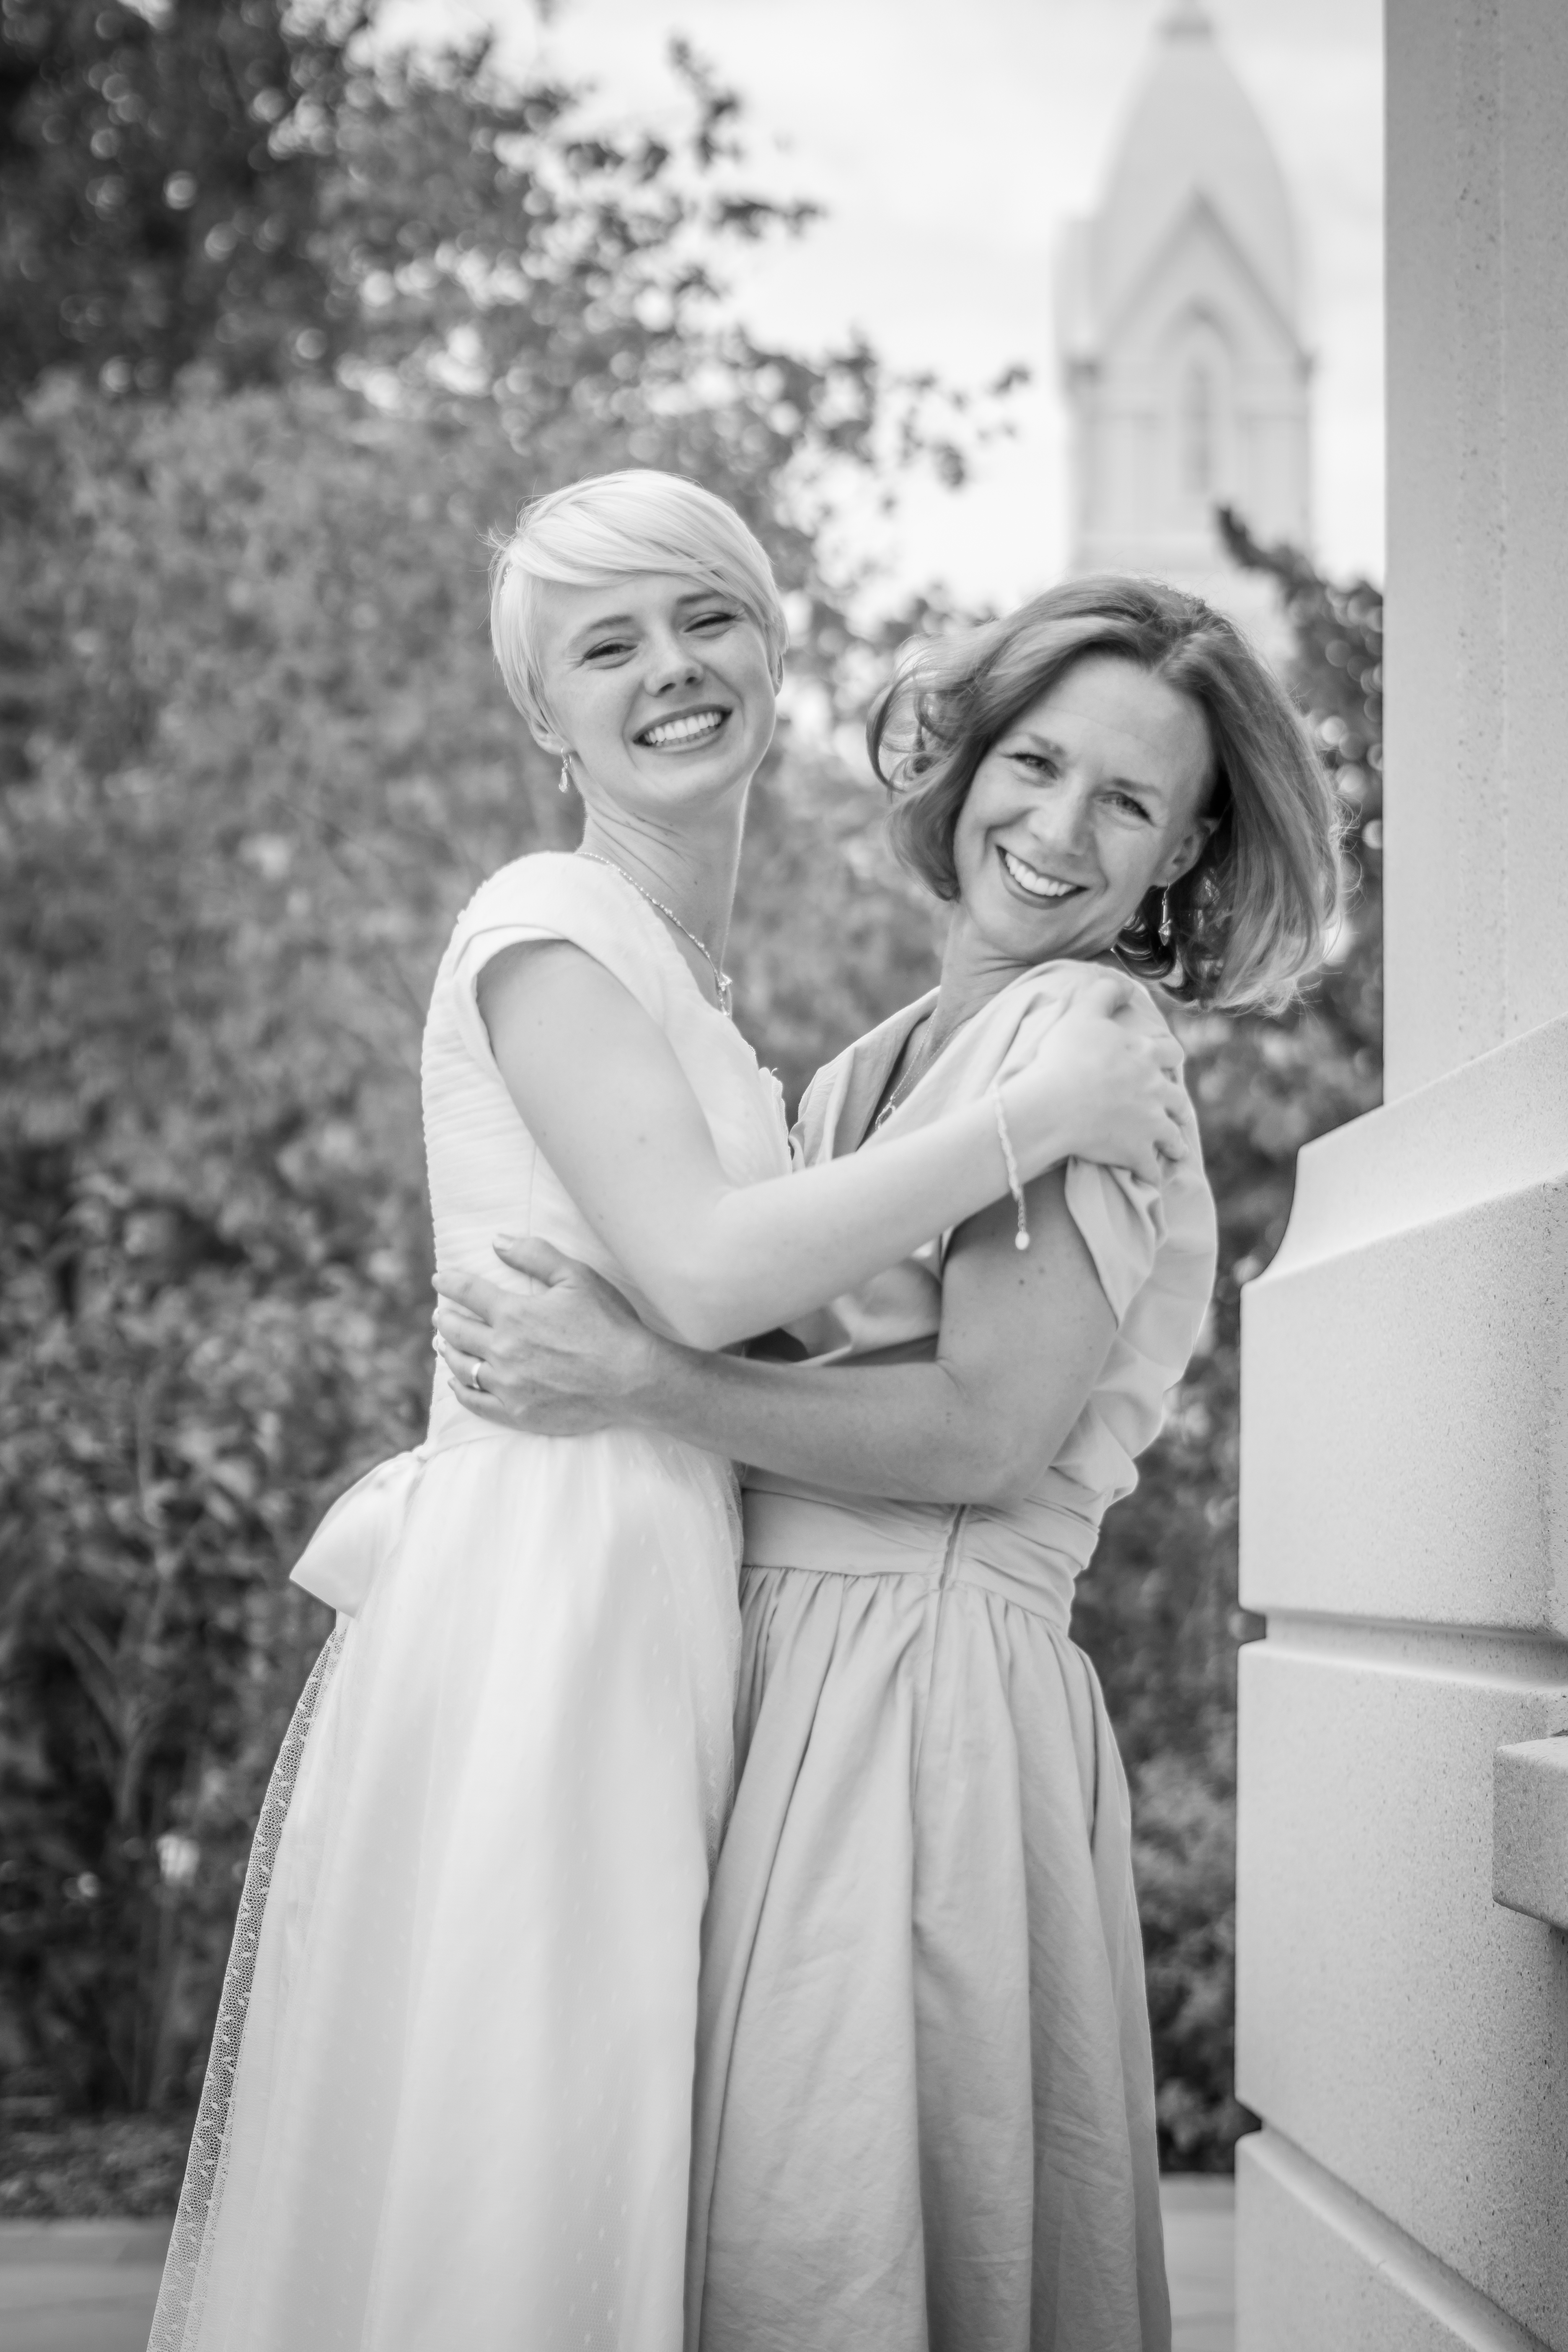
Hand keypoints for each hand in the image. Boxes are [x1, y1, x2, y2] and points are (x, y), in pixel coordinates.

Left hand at [432, 1238, 662, 1436]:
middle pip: (457, 1331)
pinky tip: (456, 1383)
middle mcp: (503, 1349)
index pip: (469, 1293)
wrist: (632, 1379)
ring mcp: (507, 1384)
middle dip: (445, 1319)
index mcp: (514, 1313)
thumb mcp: (577, 1277)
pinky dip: (460, 1390)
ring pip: (461, 1367)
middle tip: (440, 1314)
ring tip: (443, 1344)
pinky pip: (475, 1402)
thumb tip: (497, 1241)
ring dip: (447, 1351)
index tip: (439, 1280)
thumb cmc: (609, 1324)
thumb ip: (535, 1255)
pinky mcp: (517, 1412)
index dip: (450, 1283)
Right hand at [1000, 977, 1188, 1187]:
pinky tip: (1149, 1180)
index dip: (1168, 1058)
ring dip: (1173, 1144)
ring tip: (1172, 1151)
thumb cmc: (1064, 1056)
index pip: (1170, 1053)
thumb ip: (1104, 993)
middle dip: (1175, 1105)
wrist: (1055, 1104)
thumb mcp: (1083, 1012)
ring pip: (1173, 1137)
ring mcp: (1151, 1124)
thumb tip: (1124, 984)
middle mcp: (1156, 1089)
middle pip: (1178, 1098)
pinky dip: (1152, 1176)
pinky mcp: (1138, 1153)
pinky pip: (1152, 1170)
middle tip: (1172, 1111)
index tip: (1164, 1064)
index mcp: (1145, 1054)